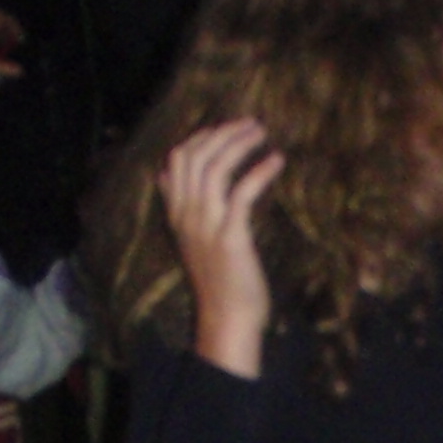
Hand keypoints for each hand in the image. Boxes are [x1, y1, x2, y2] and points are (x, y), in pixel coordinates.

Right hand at [159, 117, 281, 375]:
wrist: (227, 319)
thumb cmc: (219, 281)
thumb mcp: (192, 239)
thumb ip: (181, 207)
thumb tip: (166, 176)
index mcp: (177, 213)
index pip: (177, 159)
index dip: (201, 136)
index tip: (226, 128)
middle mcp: (186, 214)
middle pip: (196, 155)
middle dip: (224, 132)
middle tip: (252, 124)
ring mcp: (206, 224)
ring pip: (215, 167)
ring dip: (239, 144)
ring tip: (262, 134)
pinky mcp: (230, 235)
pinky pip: (242, 192)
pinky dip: (260, 171)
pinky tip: (276, 161)